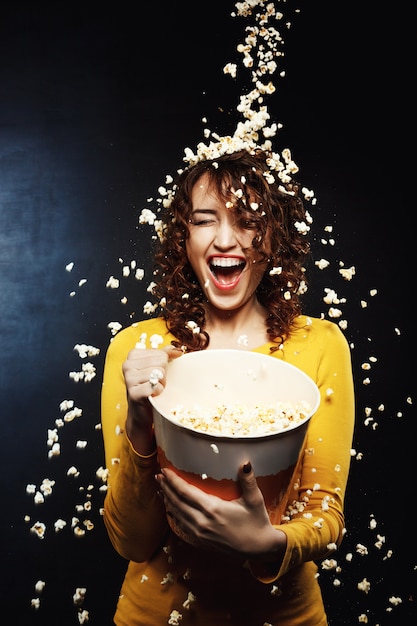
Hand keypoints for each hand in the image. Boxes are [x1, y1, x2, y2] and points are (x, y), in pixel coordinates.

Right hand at [122, 344, 182, 453]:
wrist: (142, 412)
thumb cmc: (149, 387)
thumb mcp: (156, 367)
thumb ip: (165, 355)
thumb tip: (178, 350)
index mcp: (133, 355)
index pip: (161, 353)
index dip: (163, 365)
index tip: (155, 374)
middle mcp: (128, 365)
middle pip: (161, 362)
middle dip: (163, 374)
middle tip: (155, 383)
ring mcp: (129, 379)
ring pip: (160, 373)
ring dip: (161, 384)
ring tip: (153, 389)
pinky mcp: (133, 393)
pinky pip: (156, 387)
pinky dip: (158, 392)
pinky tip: (152, 396)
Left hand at [155, 462, 285, 560]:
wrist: (259, 550)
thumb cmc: (257, 522)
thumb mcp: (254, 499)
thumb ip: (248, 480)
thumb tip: (245, 462)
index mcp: (213, 509)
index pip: (185, 492)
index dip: (173, 481)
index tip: (165, 471)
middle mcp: (202, 522)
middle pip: (177, 503)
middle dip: (166, 488)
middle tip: (158, 476)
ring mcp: (200, 534)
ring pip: (177, 515)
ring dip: (168, 501)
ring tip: (162, 490)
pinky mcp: (201, 542)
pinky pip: (182, 527)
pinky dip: (174, 516)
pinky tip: (172, 509)